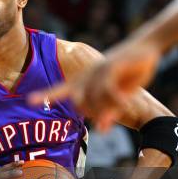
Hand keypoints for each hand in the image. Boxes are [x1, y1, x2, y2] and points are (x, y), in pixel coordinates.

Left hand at [29, 40, 160, 130]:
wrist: (147, 48)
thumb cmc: (130, 74)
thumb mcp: (120, 96)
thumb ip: (109, 110)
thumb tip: (101, 130)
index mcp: (85, 80)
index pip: (60, 89)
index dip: (46, 95)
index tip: (30, 101)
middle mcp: (88, 75)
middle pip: (79, 101)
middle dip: (91, 114)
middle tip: (105, 122)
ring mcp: (99, 69)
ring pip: (94, 97)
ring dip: (104, 110)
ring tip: (118, 113)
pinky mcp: (113, 66)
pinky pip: (108, 89)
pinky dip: (116, 100)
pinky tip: (124, 104)